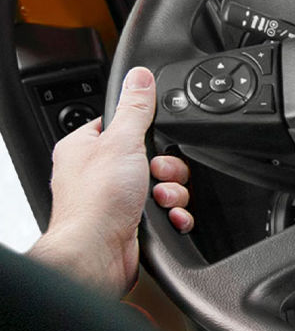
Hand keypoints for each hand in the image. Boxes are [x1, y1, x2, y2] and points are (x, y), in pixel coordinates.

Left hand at [28, 66, 193, 297]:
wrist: (98, 252)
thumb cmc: (96, 203)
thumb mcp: (121, 142)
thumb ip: (135, 109)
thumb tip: (139, 78)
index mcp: (85, 148)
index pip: (122, 125)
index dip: (145, 132)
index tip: (152, 140)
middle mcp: (98, 174)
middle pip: (152, 156)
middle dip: (166, 168)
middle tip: (157, 173)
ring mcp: (115, 199)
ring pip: (163, 184)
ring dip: (172, 192)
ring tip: (160, 199)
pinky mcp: (133, 222)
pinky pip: (166, 210)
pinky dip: (173, 214)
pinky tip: (167, 217)